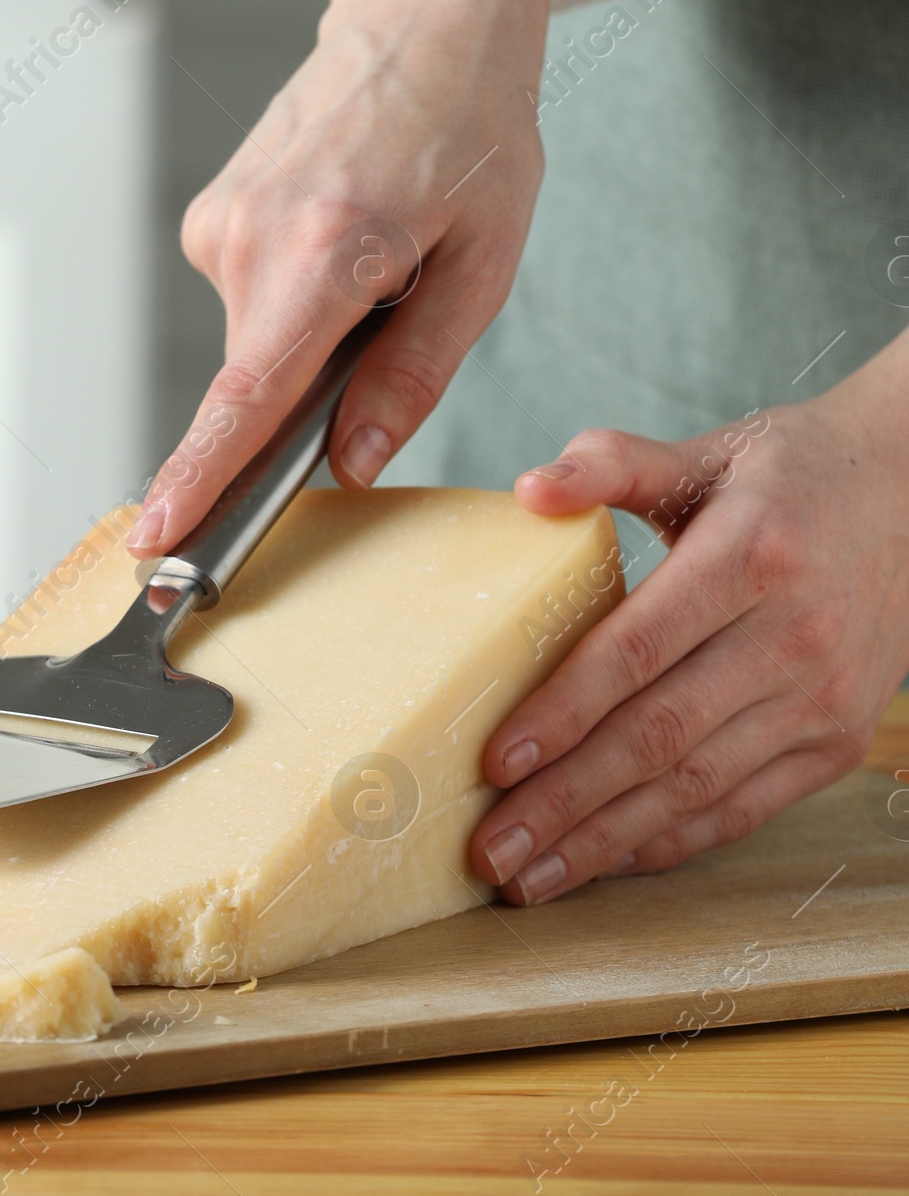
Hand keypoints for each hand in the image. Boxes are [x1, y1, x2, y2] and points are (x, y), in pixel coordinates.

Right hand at [128, 0, 575, 558]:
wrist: (423, 12)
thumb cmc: (472, 125)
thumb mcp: (483, 262)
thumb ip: (414, 373)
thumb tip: (349, 460)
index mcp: (328, 248)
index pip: (248, 395)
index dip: (201, 480)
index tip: (157, 544)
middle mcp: (252, 233)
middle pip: (264, 379)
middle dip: (321, 390)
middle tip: (404, 302)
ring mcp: (220, 219)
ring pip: (262, 339)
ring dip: (319, 331)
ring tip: (387, 245)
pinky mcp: (212, 213)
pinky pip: (254, 297)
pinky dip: (300, 295)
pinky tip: (350, 230)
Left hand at [470, 343, 908, 901]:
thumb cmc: (789, 475)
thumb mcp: (706, 452)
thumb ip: (613, 463)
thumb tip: (527, 489)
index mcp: (750, 556)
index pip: (639, 649)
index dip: (566, 710)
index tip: (497, 760)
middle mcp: (795, 637)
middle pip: (661, 736)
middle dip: (567, 801)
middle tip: (491, 848)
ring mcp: (822, 700)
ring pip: (699, 786)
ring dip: (607, 839)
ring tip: (530, 876)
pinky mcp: (837, 742)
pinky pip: (744, 806)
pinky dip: (672, 841)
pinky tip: (606, 859)